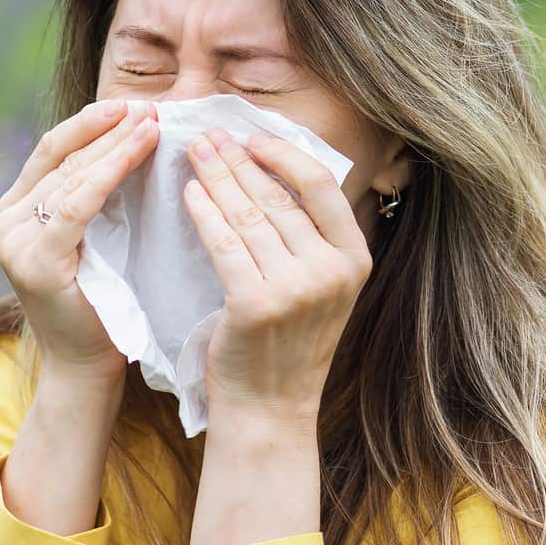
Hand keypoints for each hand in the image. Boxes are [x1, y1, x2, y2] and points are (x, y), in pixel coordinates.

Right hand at [0, 97, 159, 376]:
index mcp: (15, 209)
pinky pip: (76, 205)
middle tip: (152, 105)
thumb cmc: (102, 300)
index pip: (54, 150)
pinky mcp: (33, 261)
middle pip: (63, 157)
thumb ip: (95, 194)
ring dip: (116, 145)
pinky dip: (109, 174)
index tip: (132, 103)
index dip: (92, 122)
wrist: (88, 364)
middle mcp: (5, 220)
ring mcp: (13, 241)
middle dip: (109, 128)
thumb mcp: (97, 235)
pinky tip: (136, 151)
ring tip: (153, 122)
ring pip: (71, 176)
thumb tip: (132, 132)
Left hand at [180, 125, 373, 431]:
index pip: (323, 187)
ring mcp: (297, 289)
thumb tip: (275, 171)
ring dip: (217, 178)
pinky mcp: (256, 304)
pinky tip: (189, 194)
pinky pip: (225, 243)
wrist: (269, 409)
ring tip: (195, 154)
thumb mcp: (321, 289)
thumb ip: (311, 239)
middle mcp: (332, 272)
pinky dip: (204, 213)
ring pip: (250, 215)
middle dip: (239, 160)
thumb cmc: (287, 345)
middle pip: (280, 197)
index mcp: (355, 260)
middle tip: (209, 135)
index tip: (253, 138)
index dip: (285, 155)